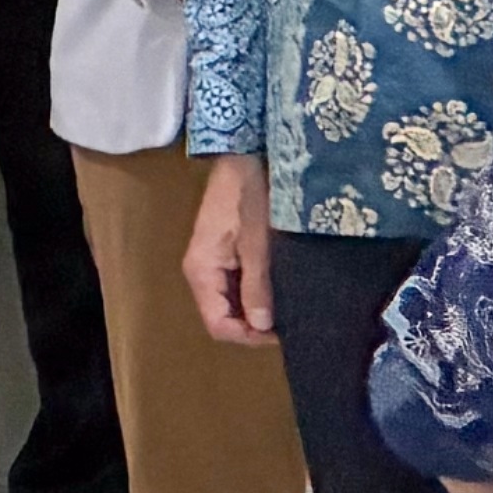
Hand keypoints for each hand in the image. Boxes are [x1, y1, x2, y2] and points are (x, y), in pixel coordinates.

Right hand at [187, 154, 273, 345]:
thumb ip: (258, 286)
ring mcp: (212, 260)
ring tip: (288, 303)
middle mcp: (201, 271)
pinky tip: (278, 285)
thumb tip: (262, 326)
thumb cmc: (250, 198)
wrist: (244, 155)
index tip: (282, 332)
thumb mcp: (258, 244)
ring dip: (256, 307)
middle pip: (223, 315)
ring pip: (230, 301)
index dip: (248, 336)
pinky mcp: (224, 251)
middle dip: (254, 323)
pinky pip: (236, 284)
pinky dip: (255, 291)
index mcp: (201, 272)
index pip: (218, 325)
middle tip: (290, 318)